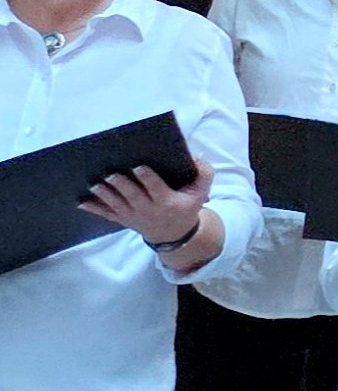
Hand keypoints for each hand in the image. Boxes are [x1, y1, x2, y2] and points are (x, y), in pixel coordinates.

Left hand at [82, 158, 209, 257]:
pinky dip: (94, 209)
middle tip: (111, 175)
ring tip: (94, 185)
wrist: (174, 234)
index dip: (147, 178)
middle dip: (122, 186)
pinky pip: (106, 214)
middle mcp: (148, 209)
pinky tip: (81, 203)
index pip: (156, 188)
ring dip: (105, 195)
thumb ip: (204, 174)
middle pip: (133, 196)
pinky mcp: (123, 219)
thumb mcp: (201, 193)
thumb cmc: (186, 207)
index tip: (139, 167)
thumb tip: (198, 156)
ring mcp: (133, 215)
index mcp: (167, 201)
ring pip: (117, 204)